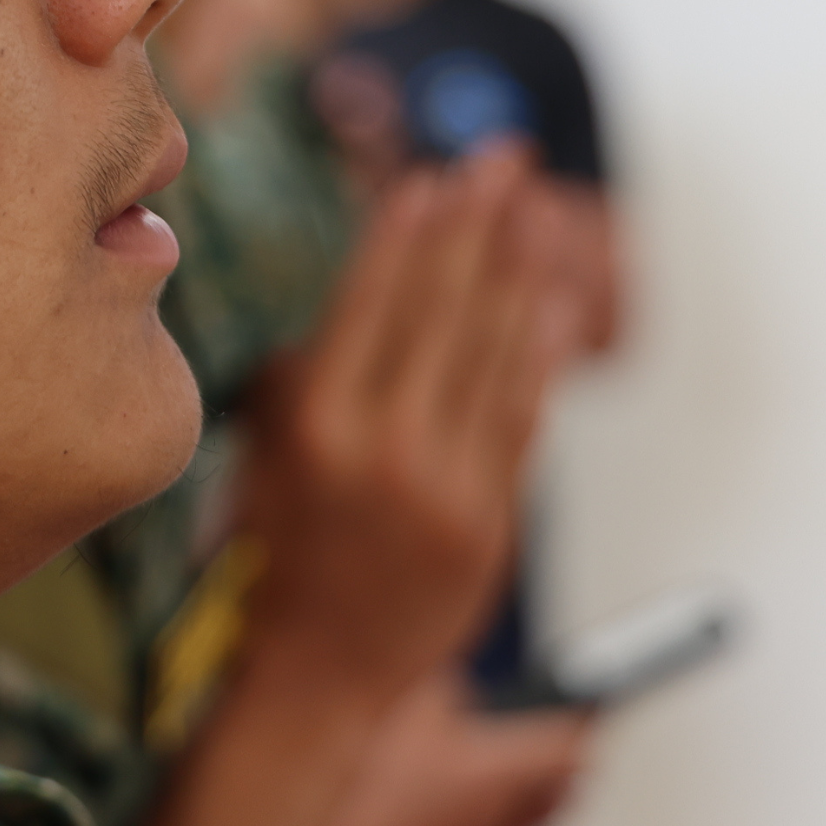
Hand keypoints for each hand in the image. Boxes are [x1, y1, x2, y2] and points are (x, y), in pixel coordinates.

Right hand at [115, 148, 582, 825]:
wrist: (320, 668)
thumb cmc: (280, 542)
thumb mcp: (272, 447)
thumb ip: (316, 370)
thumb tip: (377, 287)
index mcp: (319, 424)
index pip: (372, 303)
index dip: (407, 235)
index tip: (432, 177)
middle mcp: (385, 449)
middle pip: (442, 311)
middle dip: (477, 224)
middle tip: (505, 157)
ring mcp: (446, 489)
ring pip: (491, 356)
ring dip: (517, 271)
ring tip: (534, 209)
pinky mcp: (492, 523)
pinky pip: (523, 422)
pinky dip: (539, 359)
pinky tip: (553, 306)